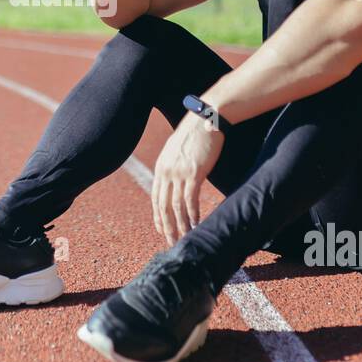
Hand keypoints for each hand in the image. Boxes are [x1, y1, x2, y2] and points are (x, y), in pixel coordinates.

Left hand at [151, 113, 223, 246]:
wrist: (205, 118)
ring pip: (176, 206)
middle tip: (172, 242)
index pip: (155, 197)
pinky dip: (193, 214)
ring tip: (186, 238)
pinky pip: (190, 199)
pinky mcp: (194, 173)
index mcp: (161, 167)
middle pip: (163, 206)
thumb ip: (174, 166)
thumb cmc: (194, 133)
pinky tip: (197, 223)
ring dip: (181, 224)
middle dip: (167, 227)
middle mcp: (166, 171)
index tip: (162, 230)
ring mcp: (179, 172)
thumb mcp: (177, 150)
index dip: (158, 216)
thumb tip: (177, 180)